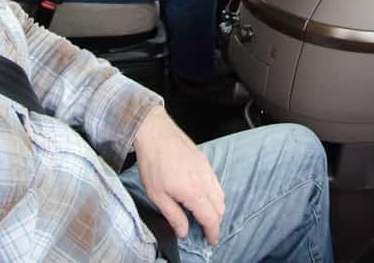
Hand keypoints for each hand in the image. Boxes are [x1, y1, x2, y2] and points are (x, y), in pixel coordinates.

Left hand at [133, 107, 224, 245]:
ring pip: (220, 195)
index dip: (213, 232)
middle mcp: (205, 180)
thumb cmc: (153, 161)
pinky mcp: (204, 160)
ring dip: (216, 208)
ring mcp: (207, 169)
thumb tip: (183, 231)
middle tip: (205, 230)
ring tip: (203, 214)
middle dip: (215, 222)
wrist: (154, 132)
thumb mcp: (157, 195)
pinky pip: (216, 182)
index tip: (211, 240)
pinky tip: (201, 194)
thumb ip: (173, 216)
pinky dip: (214, 194)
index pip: (211, 218)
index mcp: (194, 192)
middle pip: (220, 208)